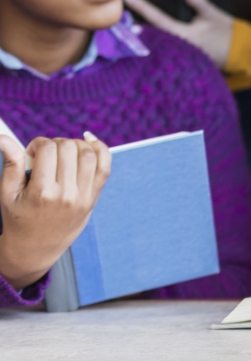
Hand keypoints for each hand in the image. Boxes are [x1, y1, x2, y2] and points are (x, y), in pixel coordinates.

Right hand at [0, 135, 111, 289]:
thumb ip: (10, 163)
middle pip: (68, 148)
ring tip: (62, 152)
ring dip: (75, 145)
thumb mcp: (7, 194)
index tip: (31, 152)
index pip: (48, 149)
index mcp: (42, 192)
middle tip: (45, 155)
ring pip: (88, 154)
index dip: (38, 143)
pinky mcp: (94, 197)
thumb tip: (4, 138)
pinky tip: (88, 141)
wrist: (36, 248)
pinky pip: (105, 166)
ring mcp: (83, 196)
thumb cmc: (18, 219)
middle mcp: (66, 194)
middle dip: (55, 143)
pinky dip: (100, 149)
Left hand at [125, 0, 233, 66]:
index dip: (144, 8)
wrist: (240, 53)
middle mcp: (178, 48)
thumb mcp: (213, 15)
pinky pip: (163, 54)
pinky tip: (144, 44)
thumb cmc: (227, 34)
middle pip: (150, 36)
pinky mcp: (182, 64)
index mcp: (185, 35)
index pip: (159, 19)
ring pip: (155, 47)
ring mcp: (179, 58)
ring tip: (126, 30)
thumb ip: (198, 2)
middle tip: (119, 18)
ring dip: (142, 38)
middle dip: (135, 27)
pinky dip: (154, 47)